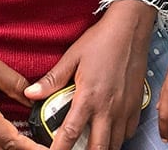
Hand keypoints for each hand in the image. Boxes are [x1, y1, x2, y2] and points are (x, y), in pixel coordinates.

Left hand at [25, 0, 155, 149]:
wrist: (130, 29)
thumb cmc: (101, 40)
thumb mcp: (72, 56)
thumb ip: (52, 79)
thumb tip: (30, 93)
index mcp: (89, 96)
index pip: (71, 133)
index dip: (60, 149)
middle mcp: (108, 108)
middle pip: (98, 148)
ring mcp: (125, 109)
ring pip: (115, 145)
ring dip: (102, 147)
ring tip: (90, 142)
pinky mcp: (137, 106)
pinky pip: (128, 133)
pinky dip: (118, 138)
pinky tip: (109, 131)